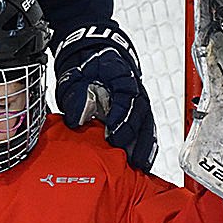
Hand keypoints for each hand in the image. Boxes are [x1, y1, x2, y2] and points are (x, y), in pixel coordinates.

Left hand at [53, 24, 157, 169]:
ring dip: (145, 145)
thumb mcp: (74, 77)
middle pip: (142, 113)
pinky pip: (147, 130)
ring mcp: (139, 102)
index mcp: (119, 75)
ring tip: (140, 165)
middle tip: (128, 156)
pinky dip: (146, 147)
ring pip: (148, 123)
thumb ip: (76, 96)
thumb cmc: (85, 69)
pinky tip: (142, 162)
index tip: (112, 133)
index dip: (121, 117)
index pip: (125, 96)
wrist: (94, 57)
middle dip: (135, 136)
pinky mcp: (139, 115)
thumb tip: (77, 119)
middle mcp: (134, 89)